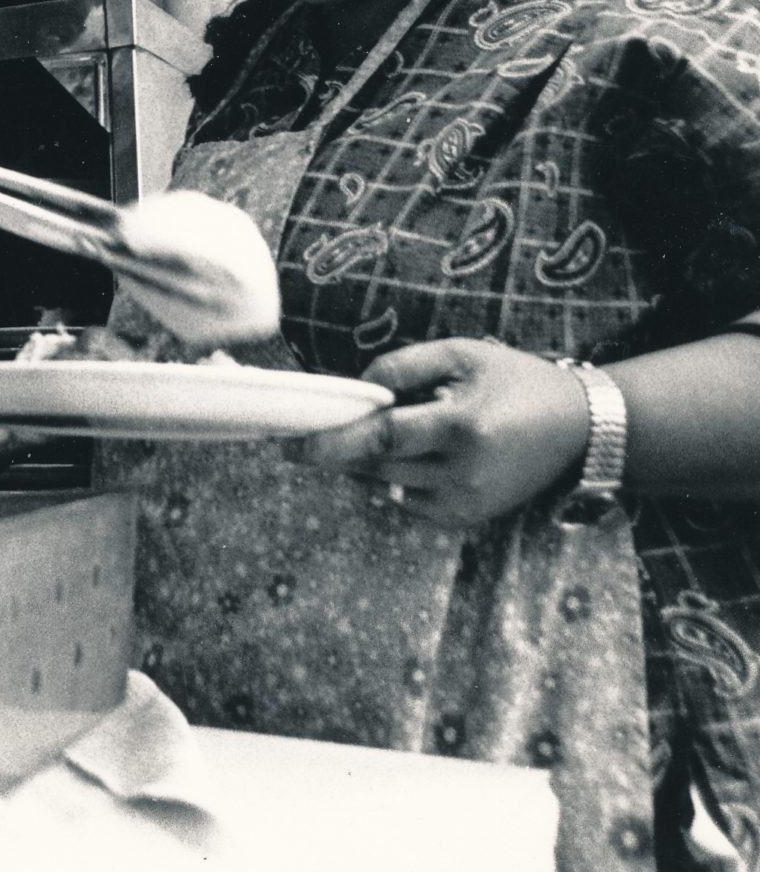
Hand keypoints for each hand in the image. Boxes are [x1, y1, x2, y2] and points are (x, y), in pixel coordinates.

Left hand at [292, 338, 590, 527]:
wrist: (580, 428)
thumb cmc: (516, 381)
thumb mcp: (462, 354)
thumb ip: (403, 366)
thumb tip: (356, 388)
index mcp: (462, 426)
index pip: (381, 438)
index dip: (333, 441)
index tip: (290, 443)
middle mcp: (463, 471)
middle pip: (377, 466)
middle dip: (336, 453)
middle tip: (297, 443)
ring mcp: (466, 500)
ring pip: (387, 487)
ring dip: (361, 466)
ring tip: (351, 442)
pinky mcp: (468, 517)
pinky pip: (407, 502)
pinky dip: (390, 482)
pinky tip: (397, 458)